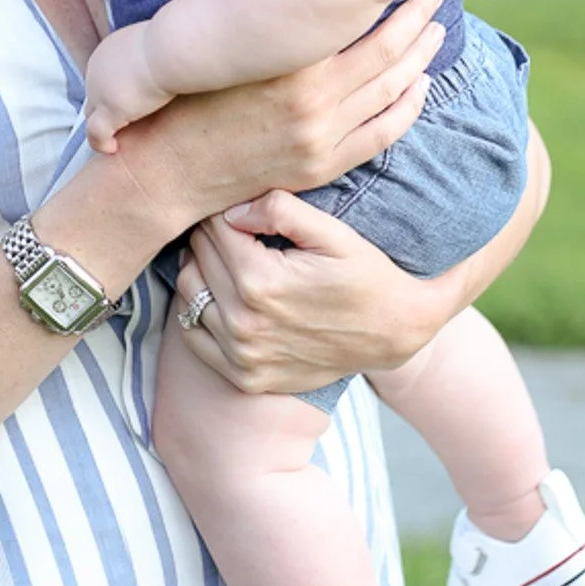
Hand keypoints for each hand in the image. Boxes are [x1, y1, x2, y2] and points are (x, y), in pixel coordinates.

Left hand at [84, 21, 173, 151]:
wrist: (171, 49)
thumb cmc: (174, 44)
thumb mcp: (159, 44)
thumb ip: (153, 55)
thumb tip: (169, 59)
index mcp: (108, 52)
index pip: (103, 78)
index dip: (114, 93)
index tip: (130, 104)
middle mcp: (97, 71)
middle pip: (95, 97)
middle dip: (107, 110)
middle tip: (126, 124)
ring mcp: (100, 91)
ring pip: (93, 116)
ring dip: (105, 128)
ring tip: (120, 140)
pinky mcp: (110, 109)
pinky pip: (96, 133)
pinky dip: (102, 143)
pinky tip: (113, 149)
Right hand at [112, 0, 448, 245]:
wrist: (163, 170)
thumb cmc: (186, 97)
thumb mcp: (227, 46)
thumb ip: (274, 22)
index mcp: (288, 62)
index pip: (360, 17)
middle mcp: (312, 99)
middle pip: (388, 51)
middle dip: (419, 16)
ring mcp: (321, 136)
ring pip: (391, 90)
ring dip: (420, 55)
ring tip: (437, 28)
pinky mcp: (321, 165)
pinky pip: (382, 134)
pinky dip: (408, 107)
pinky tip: (421, 85)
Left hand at [172, 122, 551, 393]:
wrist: (395, 332)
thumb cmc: (366, 275)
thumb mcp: (333, 233)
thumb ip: (280, 209)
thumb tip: (234, 208)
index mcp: (260, 281)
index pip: (213, 228)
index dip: (226, 210)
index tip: (243, 208)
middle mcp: (243, 322)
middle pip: (197, 257)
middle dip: (212, 235)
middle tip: (237, 227)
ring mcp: (241, 355)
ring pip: (189, 293)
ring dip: (202, 269)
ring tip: (231, 257)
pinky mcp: (244, 377)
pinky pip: (193, 336)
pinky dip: (200, 311)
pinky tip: (225, 295)